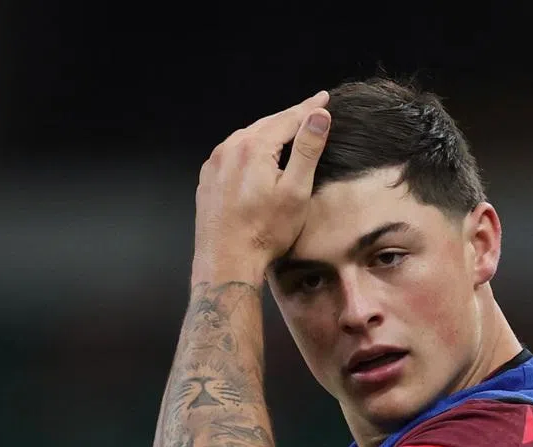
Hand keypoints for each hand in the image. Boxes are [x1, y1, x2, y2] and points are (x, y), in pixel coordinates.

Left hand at [192, 91, 331, 284]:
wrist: (226, 261)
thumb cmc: (264, 232)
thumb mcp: (295, 191)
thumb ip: (307, 150)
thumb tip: (319, 116)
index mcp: (253, 147)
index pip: (288, 118)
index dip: (309, 108)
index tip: (324, 98)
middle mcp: (229, 149)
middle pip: (267, 124)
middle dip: (290, 117)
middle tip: (310, 110)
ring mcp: (215, 164)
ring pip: (248, 137)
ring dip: (269, 131)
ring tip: (288, 129)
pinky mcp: (208, 179)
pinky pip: (232, 153)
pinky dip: (250, 148)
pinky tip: (258, 155)